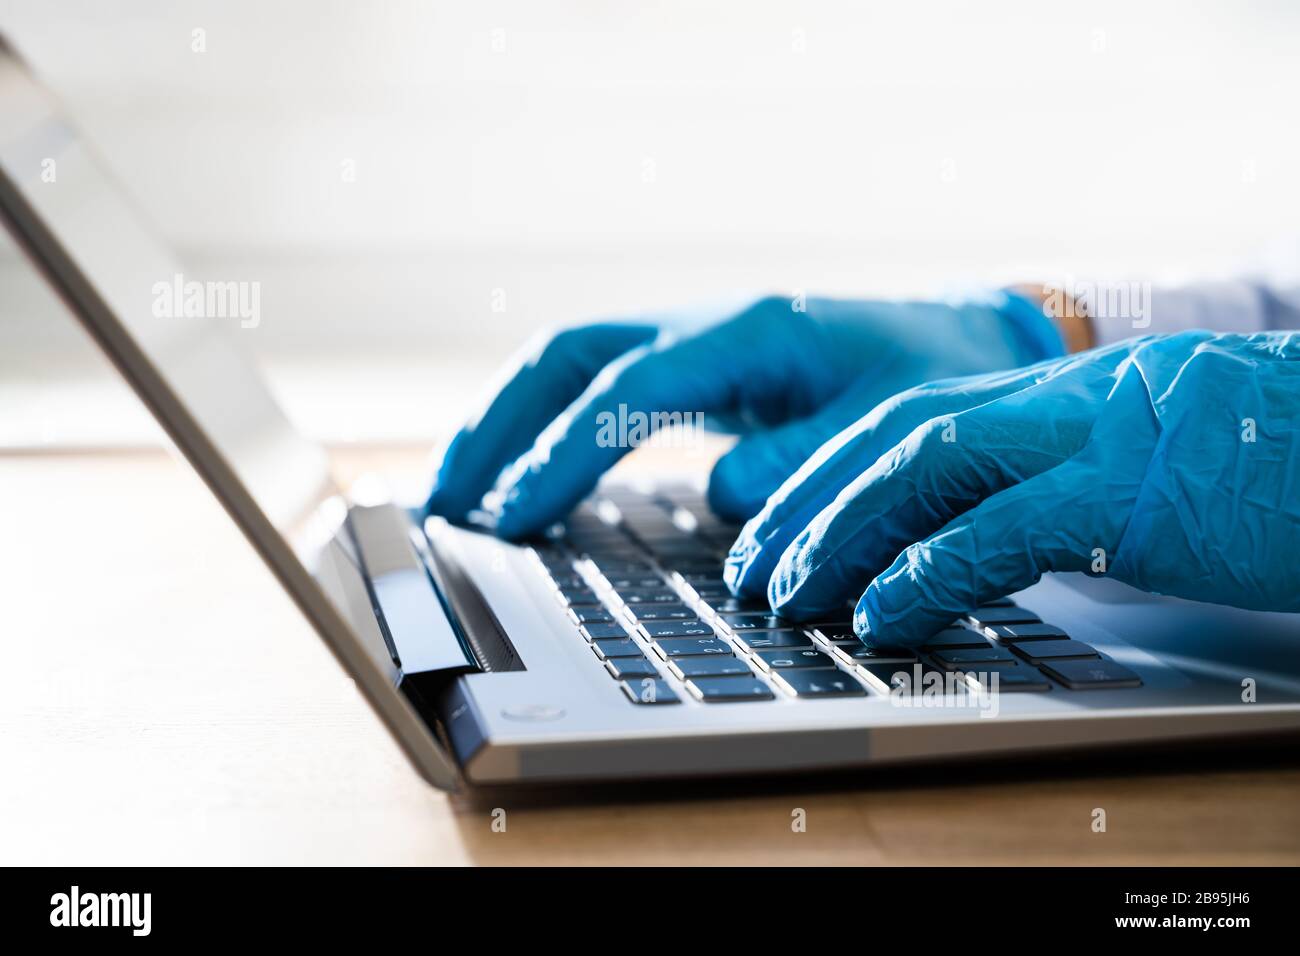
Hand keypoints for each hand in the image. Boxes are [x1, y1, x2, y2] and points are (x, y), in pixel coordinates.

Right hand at [423, 293, 1063, 538]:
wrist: (966, 341)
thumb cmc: (934, 383)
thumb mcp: (890, 429)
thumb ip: (805, 462)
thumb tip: (719, 493)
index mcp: (750, 332)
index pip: (627, 392)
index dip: (562, 457)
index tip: (511, 519)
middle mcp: (707, 325)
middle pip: (568, 357)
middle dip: (499, 426)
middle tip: (443, 502)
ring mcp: (695, 342)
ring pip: (571, 364)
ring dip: (507, 421)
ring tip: (454, 491)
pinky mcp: (696, 371)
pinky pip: (601, 387)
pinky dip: (550, 427)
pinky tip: (524, 474)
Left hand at [725, 330, 1299, 645]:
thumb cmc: (1271, 466)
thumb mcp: (1146, 461)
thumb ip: (1059, 482)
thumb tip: (979, 540)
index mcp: (1060, 391)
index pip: (910, 413)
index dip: (827, 469)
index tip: (774, 526)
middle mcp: (1062, 396)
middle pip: (894, 431)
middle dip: (807, 501)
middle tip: (749, 568)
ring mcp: (1095, 434)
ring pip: (925, 464)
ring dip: (840, 532)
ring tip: (788, 597)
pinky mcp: (1134, 490)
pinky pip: (1001, 528)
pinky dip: (926, 571)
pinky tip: (878, 616)